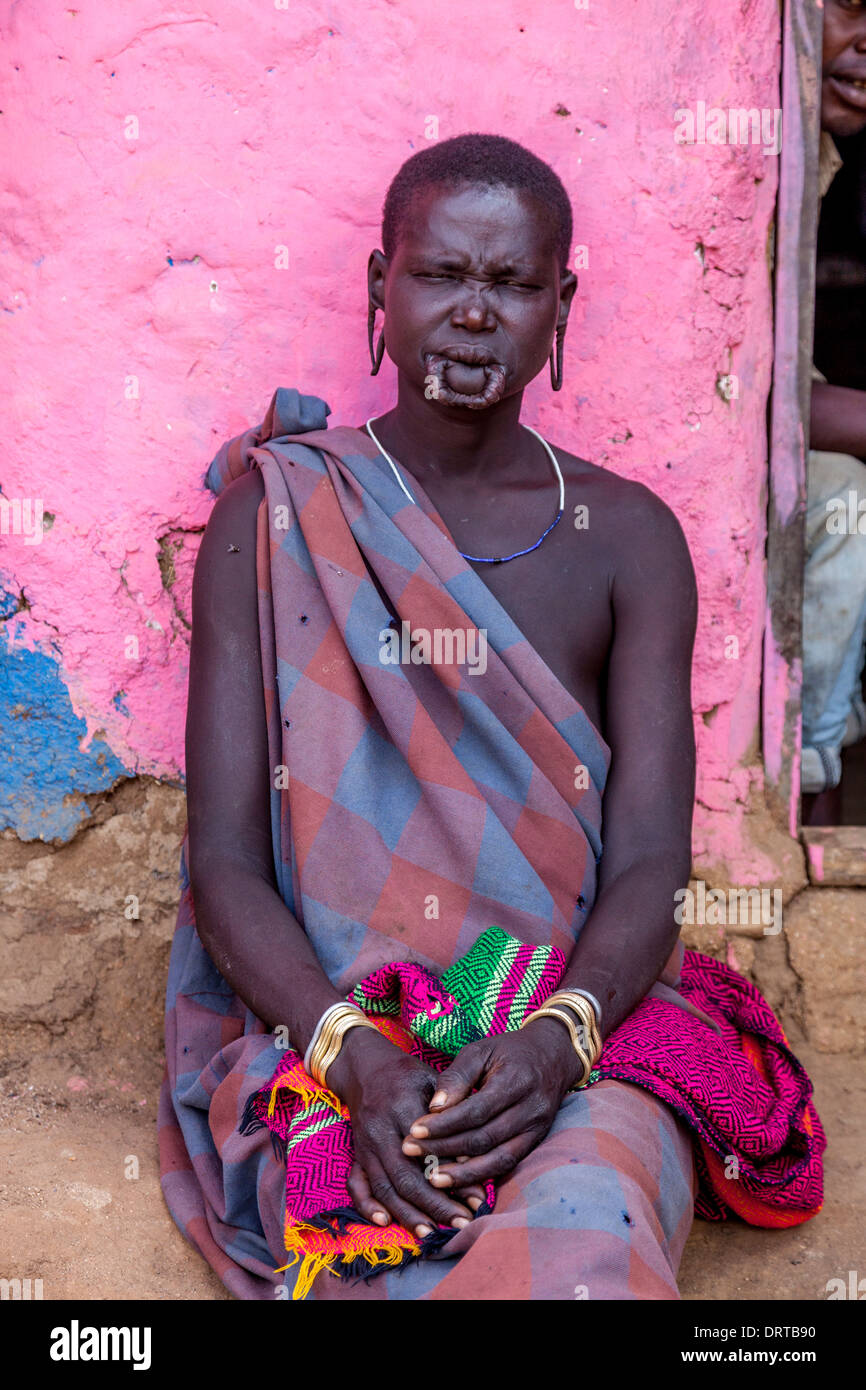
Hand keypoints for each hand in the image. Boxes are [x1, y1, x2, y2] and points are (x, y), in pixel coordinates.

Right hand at [327, 1026, 477, 1237]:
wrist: (364, 1067)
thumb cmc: (408, 1074)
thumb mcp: (433, 1080)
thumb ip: (451, 1110)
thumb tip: (473, 1152)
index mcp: (402, 1106)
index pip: (429, 1150)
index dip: (453, 1175)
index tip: (477, 1197)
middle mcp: (380, 1129)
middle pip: (406, 1176)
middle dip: (435, 1205)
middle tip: (462, 1223)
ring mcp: (364, 1144)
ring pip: (385, 1186)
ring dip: (408, 1214)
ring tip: (432, 1232)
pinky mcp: (356, 1153)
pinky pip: (356, 1185)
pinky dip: (367, 1206)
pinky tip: (385, 1222)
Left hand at [400, 1019, 580, 1190]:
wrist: (553, 1055)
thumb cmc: (509, 1051)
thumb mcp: (481, 1051)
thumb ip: (457, 1077)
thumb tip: (434, 1107)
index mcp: (515, 1081)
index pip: (475, 1111)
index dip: (443, 1125)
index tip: (414, 1130)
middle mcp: (530, 1109)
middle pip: (483, 1138)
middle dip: (444, 1149)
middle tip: (410, 1151)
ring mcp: (536, 1129)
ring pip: (497, 1159)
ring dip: (463, 1173)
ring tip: (431, 1178)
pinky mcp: (536, 1142)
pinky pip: (508, 1164)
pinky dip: (482, 1174)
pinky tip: (458, 1179)